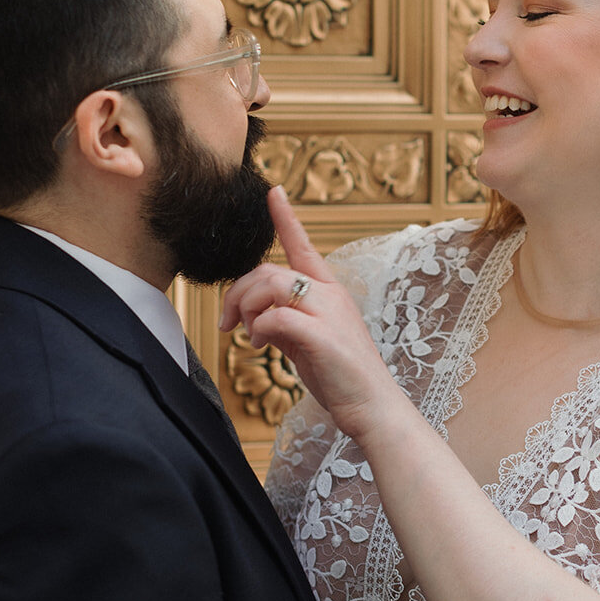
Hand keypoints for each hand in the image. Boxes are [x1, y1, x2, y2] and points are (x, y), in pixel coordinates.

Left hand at [219, 187, 405, 442]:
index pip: (304, 246)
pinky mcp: (322, 336)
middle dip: (238, 292)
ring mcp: (328, 313)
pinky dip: (259, 329)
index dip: (286, 218)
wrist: (372, 407)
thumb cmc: (342, 378)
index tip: (274, 192)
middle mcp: (331, 294)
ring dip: (247, 308)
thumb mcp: (308, 344)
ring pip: (270, 285)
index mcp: (330, 292)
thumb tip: (259, 320)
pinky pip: (276, 317)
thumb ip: (285, 324)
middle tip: (227, 322)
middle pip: (269, 270)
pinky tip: (260, 345)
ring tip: (247, 334)